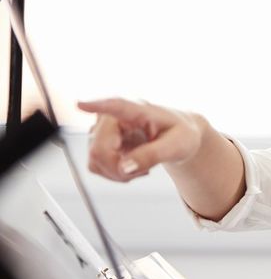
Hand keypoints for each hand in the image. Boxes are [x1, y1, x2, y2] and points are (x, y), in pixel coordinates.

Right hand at [79, 98, 203, 180]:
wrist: (179, 136)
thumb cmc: (181, 134)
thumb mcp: (177, 146)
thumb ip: (152, 155)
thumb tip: (124, 168)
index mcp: (138, 109)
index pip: (116, 106)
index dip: (97, 105)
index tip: (81, 105)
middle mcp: (114, 116)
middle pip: (99, 149)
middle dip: (119, 168)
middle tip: (144, 170)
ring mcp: (103, 129)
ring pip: (95, 160)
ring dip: (118, 172)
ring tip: (142, 165)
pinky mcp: (99, 142)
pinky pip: (96, 165)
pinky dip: (114, 173)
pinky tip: (131, 166)